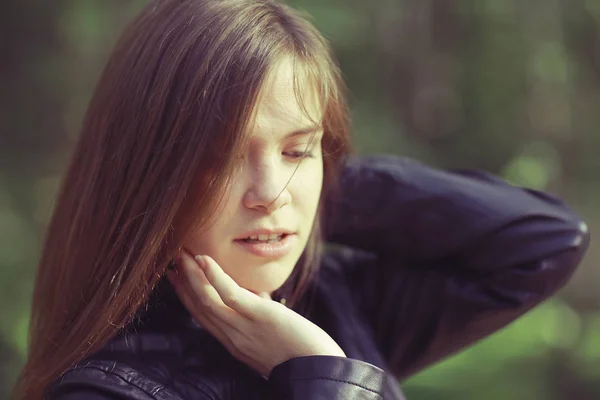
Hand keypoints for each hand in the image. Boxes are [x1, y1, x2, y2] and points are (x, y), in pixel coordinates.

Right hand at [166, 250, 345, 376]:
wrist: (319, 369)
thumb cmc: (300, 351)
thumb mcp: (269, 332)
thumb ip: (259, 313)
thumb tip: (257, 293)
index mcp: (234, 341)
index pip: (202, 316)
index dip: (185, 294)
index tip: (174, 275)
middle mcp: (232, 337)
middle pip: (198, 306)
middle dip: (182, 281)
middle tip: (171, 257)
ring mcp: (243, 328)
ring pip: (206, 300)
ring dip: (191, 275)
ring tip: (182, 253)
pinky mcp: (259, 317)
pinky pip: (230, 295)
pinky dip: (214, 277)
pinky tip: (205, 260)